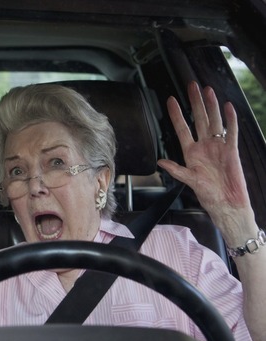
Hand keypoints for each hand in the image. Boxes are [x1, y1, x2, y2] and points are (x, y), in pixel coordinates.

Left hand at [158, 82, 250, 214]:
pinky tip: (228, 107)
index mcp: (191, 153)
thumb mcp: (188, 180)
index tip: (170, 100)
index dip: (176, 115)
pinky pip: (232, 132)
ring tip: (207, 90)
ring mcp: (218, 146)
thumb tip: (160, 162)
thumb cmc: (208, 194)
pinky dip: (230, 120)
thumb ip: (176, 170)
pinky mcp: (232, 150)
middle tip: (191, 86)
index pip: (182, 128)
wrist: (226, 202)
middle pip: (199, 119)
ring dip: (211, 106)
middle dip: (195, 102)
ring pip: (214, 121)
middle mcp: (204, 146)